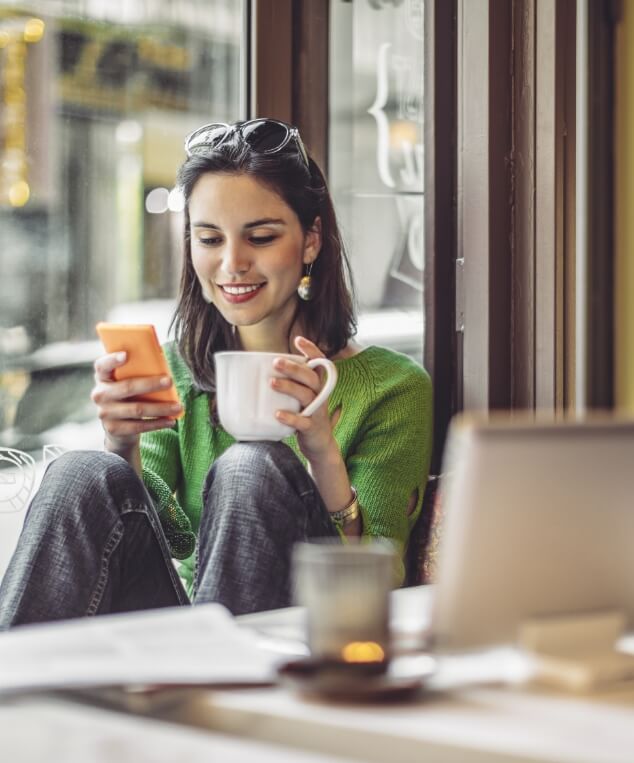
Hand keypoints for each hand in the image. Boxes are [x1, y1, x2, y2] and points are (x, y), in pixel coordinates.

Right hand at [91, 351, 182, 453]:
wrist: (118, 427)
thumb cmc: (129, 396)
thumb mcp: (128, 381)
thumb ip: (137, 369)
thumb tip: (160, 355)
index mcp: (103, 377)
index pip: (102, 365)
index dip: (112, 359)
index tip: (126, 355)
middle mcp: (100, 394)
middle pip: (127, 387)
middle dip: (150, 384)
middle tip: (170, 381)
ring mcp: (105, 413)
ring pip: (137, 409)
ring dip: (160, 408)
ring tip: (178, 406)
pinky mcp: (114, 429)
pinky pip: (139, 426)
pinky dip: (157, 423)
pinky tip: (171, 420)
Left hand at [271, 336, 338, 463]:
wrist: (319, 445)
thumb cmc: (305, 415)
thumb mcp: (302, 397)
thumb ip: (291, 383)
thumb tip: (261, 370)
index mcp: (317, 385)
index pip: (319, 363)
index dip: (311, 350)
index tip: (298, 340)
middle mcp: (320, 395)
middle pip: (311, 377)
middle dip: (294, 368)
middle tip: (276, 362)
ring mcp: (317, 412)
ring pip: (306, 395)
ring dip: (289, 387)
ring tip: (271, 383)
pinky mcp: (312, 428)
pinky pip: (302, 421)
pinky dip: (290, 417)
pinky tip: (277, 413)